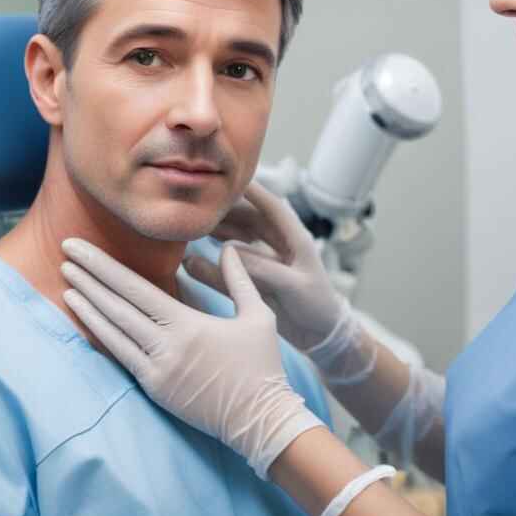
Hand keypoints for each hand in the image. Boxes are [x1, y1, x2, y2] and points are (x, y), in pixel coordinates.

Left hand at [60, 240, 322, 478]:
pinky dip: (101, 336)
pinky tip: (86, 320)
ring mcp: (156, 371)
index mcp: (187, 324)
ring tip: (66, 284)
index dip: (101, 266)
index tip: (78, 247)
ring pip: (112, 333)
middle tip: (63, 252)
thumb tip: (227, 247)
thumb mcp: (258, 316)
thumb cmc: (262, 366)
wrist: (262, 421)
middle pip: (115, 306)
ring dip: (87, 306)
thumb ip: (239, 279)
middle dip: (86, 278)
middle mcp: (165, 346)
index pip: (133, 288)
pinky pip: (121, 358)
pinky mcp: (154, 390)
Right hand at [192, 181, 344, 350]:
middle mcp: (279, 245)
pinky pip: (230, 268)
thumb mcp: (294, 286)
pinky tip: (192, 260)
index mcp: (296, 239)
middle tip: (200, 205)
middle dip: (226, 211)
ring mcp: (266, 262)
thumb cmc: (317, 306)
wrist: (322, 336)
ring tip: (194, 226)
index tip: (228, 178)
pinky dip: (213, 264)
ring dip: (218, 233)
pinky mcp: (255, 280)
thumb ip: (264, 270)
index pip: (272, 207)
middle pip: (249, 219)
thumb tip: (228, 252)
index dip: (252, 190)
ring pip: (237, 239)